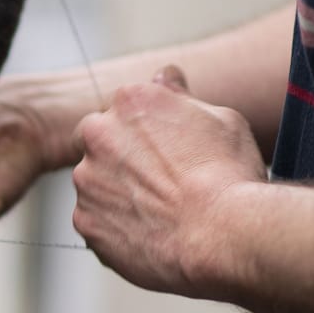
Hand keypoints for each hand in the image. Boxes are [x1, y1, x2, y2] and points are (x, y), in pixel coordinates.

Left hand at [70, 66, 266, 295]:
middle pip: (100, 142)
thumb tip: (164, 77)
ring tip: (160, 213)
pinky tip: (150, 235)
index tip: (166, 151)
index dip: (146, 131)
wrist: (223, 236)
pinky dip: (116, 227)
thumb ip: (180, 96)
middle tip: (159, 182)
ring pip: (96, 183)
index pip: (125, 109)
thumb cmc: (228, 175)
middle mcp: (98, 134)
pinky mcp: (85, 221)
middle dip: (121, 157)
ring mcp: (87, 180)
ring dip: (117, 193)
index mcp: (130, 101)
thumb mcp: (221, 119)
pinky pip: (96, 221)